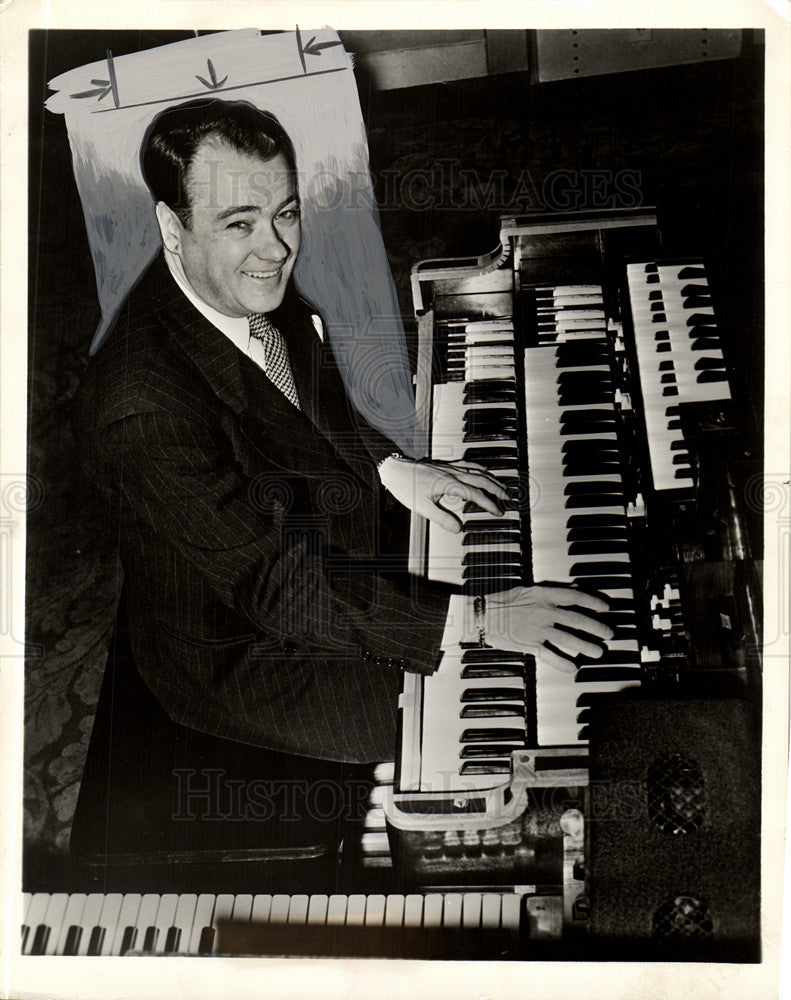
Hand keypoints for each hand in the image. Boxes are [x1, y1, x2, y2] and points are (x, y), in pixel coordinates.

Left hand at [378, 457, 508, 531]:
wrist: (394, 469)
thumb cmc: (406, 486)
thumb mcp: (422, 507)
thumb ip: (442, 518)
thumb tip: (458, 528)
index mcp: (449, 483)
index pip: (475, 494)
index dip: (489, 504)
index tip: (498, 512)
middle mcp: (452, 473)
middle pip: (481, 480)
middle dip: (497, 490)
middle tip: (508, 499)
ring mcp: (449, 467)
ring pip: (476, 471)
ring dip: (491, 478)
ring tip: (501, 486)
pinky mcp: (445, 464)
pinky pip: (467, 464)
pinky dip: (479, 468)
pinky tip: (483, 471)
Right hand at [484, 586, 612, 672]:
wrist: (481, 615)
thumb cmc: (501, 601)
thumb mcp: (527, 590)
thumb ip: (549, 593)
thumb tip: (570, 591)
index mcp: (543, 595)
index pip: (575, 597)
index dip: (593, 602)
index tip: (605, 607)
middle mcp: (544, 612)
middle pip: (577, 620)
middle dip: (596, 627)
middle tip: (608, 633)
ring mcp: (538, 629)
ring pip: (568, 639)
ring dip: (586, 646)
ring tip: (598, 651)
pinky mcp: (530, 645)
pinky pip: (551, 655)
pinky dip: (563, 662)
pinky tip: (573, 667)